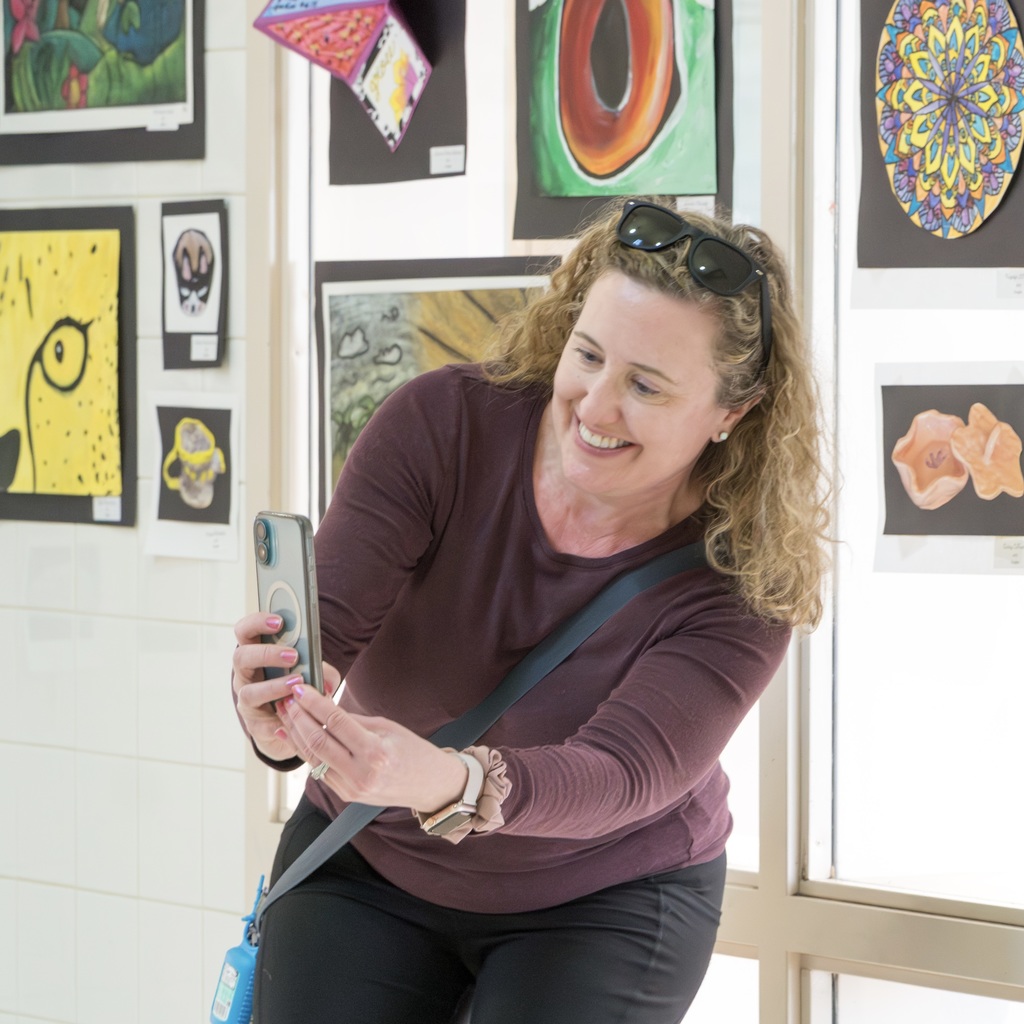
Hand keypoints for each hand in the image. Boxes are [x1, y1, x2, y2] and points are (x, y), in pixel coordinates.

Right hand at [232, 611, 340, 762]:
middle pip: (241, 657)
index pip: (245, 631)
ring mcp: (247, 700)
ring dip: (273, 687)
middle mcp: (246, 675)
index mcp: (257, 654)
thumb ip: (324, 672)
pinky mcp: (254, 724)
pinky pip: (261, 723)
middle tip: (293, 655)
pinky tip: (291, 719)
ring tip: (296, 684)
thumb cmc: (300, 689)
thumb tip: (326, 677)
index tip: (280, 621)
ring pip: (248, 692)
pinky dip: (277, 720)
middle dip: (266, 653)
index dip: (257, 622)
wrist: (292, 726)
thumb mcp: (315, 676)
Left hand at [276, 681, 468, 812]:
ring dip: (295, 734)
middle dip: (298, 717)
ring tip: (284, 714)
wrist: (430, 787)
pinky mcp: (345, 795)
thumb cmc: (415, 752)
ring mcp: (351, 788)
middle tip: (286, 698)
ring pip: (313, 758)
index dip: (314, 703)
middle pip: (318, 741)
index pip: (336, 722)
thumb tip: (324, 707)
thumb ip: (354, 721)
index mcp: (375, 752)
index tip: (300, 688)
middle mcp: (361, 773)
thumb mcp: (389, 728)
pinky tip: (293, 736)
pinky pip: (319, 770)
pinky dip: (305, 751)